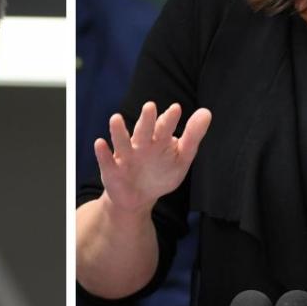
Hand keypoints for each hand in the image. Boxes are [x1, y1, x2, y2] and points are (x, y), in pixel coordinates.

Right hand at [95, 101, 211, 214]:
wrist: (138, 198)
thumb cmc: (161, 173)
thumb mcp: (181, 157)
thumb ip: (193, 136)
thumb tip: (206, 112)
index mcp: (158, 140)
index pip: (164, 127)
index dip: (169, 119)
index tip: (176, 109)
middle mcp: (140, 144)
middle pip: (143, 131)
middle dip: (146, 120)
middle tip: (150, 107)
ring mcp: (125, 156)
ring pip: (121, 141)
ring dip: (118, 131)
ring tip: (116, 118)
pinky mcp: (111, 170)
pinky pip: (106, 160)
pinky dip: (102, 153)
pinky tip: (100, 143)